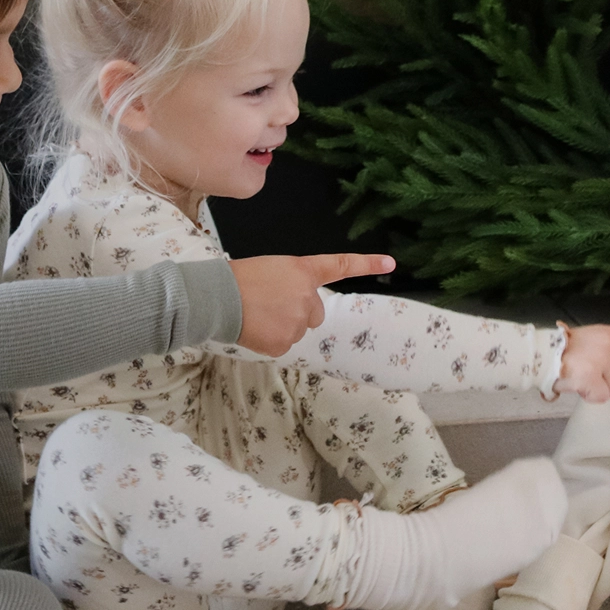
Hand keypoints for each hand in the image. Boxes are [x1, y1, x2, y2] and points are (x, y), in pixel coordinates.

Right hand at [228, 254, 394, 355]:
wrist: (218, 298)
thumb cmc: (239, 278)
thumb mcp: (273, 270)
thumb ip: (295, 285)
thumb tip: (299, 309)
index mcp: (303, 271)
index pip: (341, 266)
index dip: (367, 264)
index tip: (391, 263)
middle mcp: (308, 296)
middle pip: (316, 313)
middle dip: (299, 312)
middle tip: (271, 305)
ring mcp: (298, 322)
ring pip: (299, 330)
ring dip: (283, 325)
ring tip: (258, 313)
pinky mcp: (285, 343)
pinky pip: (284, 345)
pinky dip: (271, 340)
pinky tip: (255, 328)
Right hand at [553, 323, 609, 402]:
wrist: (543, 355)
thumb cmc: (564, 352)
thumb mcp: (592, 346)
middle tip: (592, 374)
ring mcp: (602, 361)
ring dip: (600, 390)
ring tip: (582, 378)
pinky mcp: (593, 377)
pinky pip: (602, 397)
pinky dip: (591, 397)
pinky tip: (579, 386)